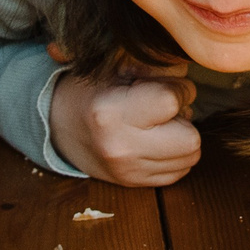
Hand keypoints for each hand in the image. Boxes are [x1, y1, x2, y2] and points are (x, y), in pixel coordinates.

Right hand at [49, 68, 200, 185]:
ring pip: (190, 158)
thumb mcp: (117, 64)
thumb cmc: (93, 89)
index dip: (178, 89)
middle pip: (190, 140)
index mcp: (112, 112)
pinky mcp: (135, 184)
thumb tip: (189, 74)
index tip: (165, 86)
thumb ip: (157, 65)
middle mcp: (121, 147)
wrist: (60, 125)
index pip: (171, 101)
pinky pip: (179, 172)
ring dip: (183, 138)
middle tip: (166, 109)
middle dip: (185, 119)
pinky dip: (175, 155)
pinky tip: (156, 140)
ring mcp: (128, 171)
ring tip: (159, 124)